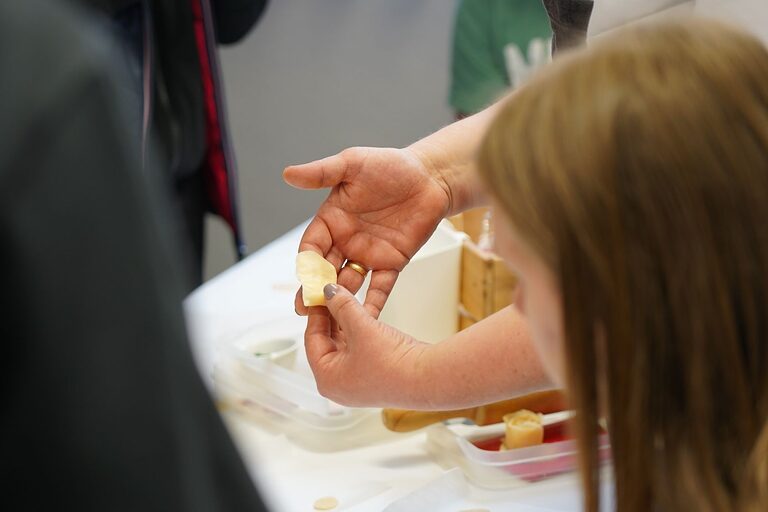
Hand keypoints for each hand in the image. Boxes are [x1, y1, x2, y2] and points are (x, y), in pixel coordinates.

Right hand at [283, 147, 450, 317]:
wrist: (430, 176)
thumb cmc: (391, 165)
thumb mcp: (353, 164)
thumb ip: (322, 173)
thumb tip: (288, 174)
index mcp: (332, 219)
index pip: (312, 246)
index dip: (307, 262)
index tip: (304, 277)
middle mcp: (346, 240)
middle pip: (325, 271)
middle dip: (315, 291)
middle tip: (305, 309)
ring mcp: (368, 254)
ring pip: (348, 283)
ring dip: (338, 302)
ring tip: (329, 320)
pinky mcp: (392, 263)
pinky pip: (380, 287)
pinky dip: (373, 304)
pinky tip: (366, 321)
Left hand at [305, 284, 427, 406]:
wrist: (428, 379)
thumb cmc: (392, 364)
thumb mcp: (361, 327)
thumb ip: (342, 306)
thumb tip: (329, 292)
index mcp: (327, 379)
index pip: (312, 339)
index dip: (316, 312)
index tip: (318, 293)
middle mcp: (339, 384)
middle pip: (328, 342)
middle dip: (331, 316)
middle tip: (332, 293)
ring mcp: (357, 382)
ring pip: (345, 345)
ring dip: (347, 322)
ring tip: (348, 299)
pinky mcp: (375, 376)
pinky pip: (360, 349)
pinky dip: (360, 332)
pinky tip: (364, 314)